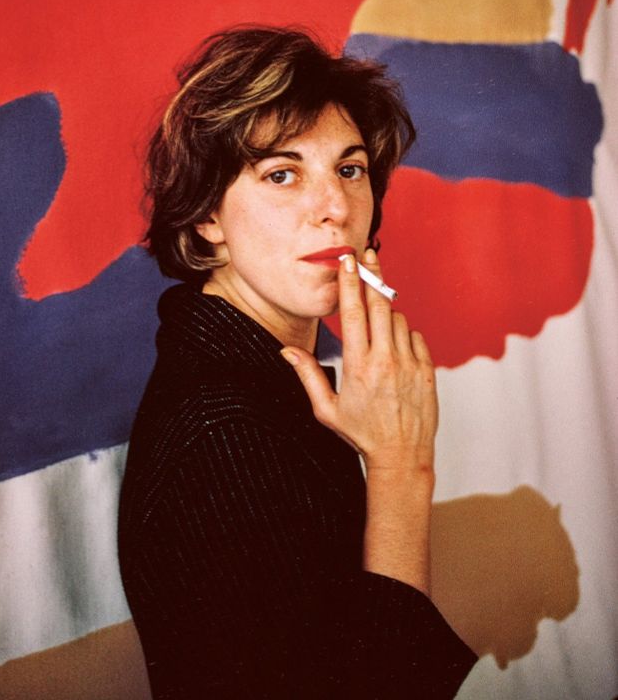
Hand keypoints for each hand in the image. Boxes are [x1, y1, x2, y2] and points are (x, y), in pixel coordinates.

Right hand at [281, 249, 437, 476]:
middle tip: (368, 256)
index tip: (349, 260)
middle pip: (379, 304)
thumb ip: (307, 375)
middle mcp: (385, 360)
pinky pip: (415, 336)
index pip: (353, 312)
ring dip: (387, 314)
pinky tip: (395, 349)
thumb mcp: (326, 409)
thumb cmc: (361, 434)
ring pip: (398, 319)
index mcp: (358, 365)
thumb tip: (286, 351)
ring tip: (377, 331)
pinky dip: (404, 335)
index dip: (350, 282)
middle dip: (373, 276)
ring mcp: (409, 363)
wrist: (402, 456)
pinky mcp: (426, 369)